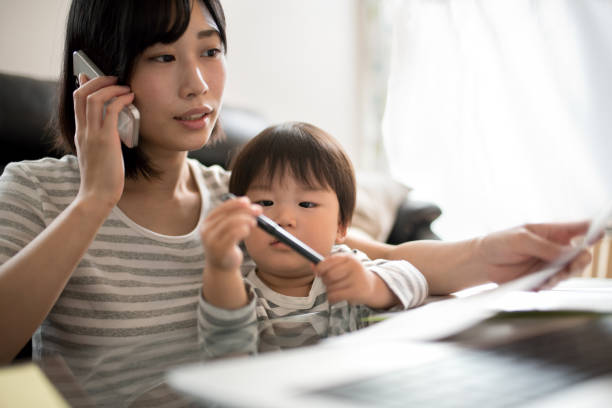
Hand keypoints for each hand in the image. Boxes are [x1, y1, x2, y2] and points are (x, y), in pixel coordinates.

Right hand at [73, 74, 133, 209]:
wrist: (97, 196)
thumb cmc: (101, 179)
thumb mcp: (96, 155)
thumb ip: (99, 141)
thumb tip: (112, 131)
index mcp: (80, 133)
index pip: (76, 101)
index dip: (84, 84)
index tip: (91, 76)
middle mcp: (83, 130)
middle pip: (82, 93)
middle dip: (98, 80)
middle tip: (113, 77)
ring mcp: (93, 134)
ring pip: (94, 98)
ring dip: (111, 87)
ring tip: (125, 86)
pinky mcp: (106, 139)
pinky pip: (111, 110)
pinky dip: (121, 99)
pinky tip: (130, 98)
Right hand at [200, 196, 260, 273]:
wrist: (222, 268)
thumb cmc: (228, 245)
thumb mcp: (229, 230)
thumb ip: (237, 218)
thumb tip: (254, 207)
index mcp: (208, 223)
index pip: (221, 208)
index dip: (235, 203)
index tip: (248, 201)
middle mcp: (207, 231)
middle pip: (227, 215)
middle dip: (245, 210)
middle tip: (258, 211)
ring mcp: (212, 241)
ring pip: (230, 223)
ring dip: (245, 220)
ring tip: (253, 223)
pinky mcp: (220, 249)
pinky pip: (233, 235)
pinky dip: (243, 229)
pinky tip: (247, 230)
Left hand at [315, 253, 395, 307]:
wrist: (372, 286)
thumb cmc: (352, 275)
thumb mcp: (341, 266)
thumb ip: (326, 264)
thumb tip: (311, 264)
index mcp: (348, 257)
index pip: (327, 262)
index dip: (319, 269)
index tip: (319, 274)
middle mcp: (353, 266)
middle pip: (328, 275)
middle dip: (325, 281)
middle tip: (331, 283)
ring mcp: (356, 278)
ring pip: (331, 287)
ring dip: (330, 291)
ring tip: (338, 290)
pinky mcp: (356, 291)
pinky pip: (334, 296)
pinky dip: (332, 298)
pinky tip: (336, 297)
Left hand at [476, 221, 593, 286]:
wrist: (481, 262)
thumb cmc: (499, 243)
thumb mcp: (521, 239)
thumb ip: (546, 247)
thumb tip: (570, 252)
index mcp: (552, 232)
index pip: (580, 228)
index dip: (594, 230)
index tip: (599, 233)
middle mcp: (555, 248)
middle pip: (581, 254)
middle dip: (581, 260)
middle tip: (573, 264)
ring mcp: (550, 265)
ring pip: (571, 272)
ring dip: (564, 275)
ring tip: (550, 277)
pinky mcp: (542, 279)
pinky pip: (555, 284)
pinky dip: (551, 284)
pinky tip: (542, 283)